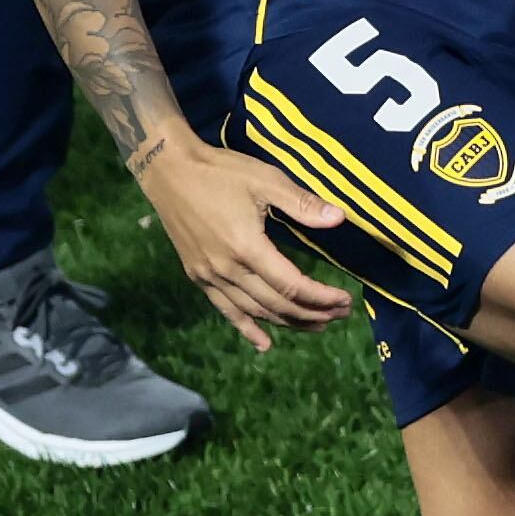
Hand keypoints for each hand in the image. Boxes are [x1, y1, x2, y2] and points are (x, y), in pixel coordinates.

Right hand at [135, 129, 353, 350]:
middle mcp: (228, 269)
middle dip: (313, 313)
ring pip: (255, 312)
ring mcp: (210, 276)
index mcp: (247, 247)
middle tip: (340, 314)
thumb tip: (340, 218)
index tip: (345, 300)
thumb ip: (302, 203)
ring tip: (317, 326)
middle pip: (277, 304)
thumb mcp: (266, 180)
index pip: (292, 285)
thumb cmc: (221, 172)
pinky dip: (247, 328)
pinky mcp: (197, 276)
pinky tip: (264, 344)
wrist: (169, 171)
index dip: (322, 297)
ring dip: (288, 323)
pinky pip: (226, 310)